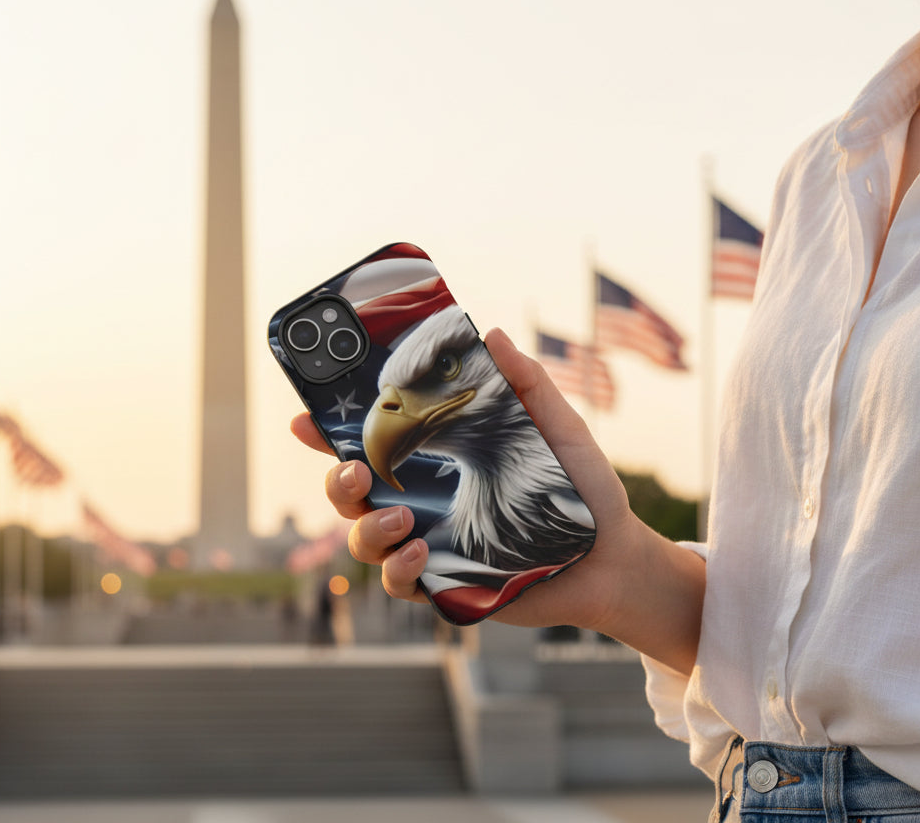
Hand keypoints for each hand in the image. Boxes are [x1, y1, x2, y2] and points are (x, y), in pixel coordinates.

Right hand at [291, 328, 704, 669]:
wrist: (614, 558)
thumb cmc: (584, 492)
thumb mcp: (560, 430)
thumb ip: (528, 386)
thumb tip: (494, 335)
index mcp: (440, 461)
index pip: (374, 443)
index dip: (329, 433)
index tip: (305, 417)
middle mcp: (424, 502)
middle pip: (351, 493)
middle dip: (337, 480)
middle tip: (354, 469)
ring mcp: (430, 545)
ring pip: (363, 539)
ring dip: (365, 527)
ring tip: (399, 519)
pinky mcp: (445, 585)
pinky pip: (399, 581)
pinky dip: (398, 568)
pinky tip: (420, 552)